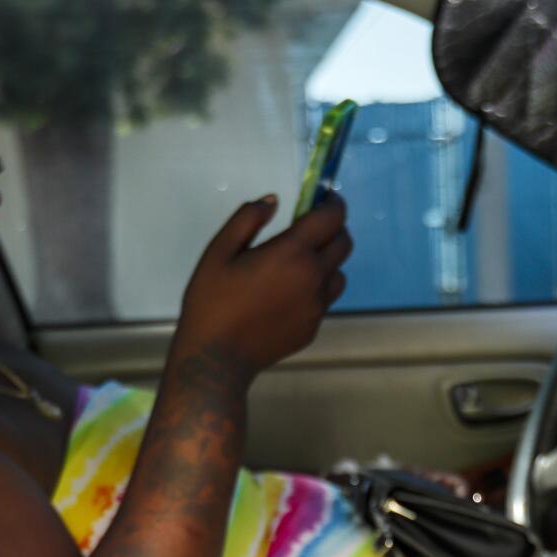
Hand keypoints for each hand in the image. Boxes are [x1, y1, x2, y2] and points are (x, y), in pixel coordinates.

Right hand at [173, 195, 352, 378]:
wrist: (217, 358)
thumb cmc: (211, 302)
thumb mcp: (219, 252)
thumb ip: (247, 219)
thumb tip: (273, 200)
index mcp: (292, 252)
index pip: (332, 217)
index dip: (333, 203)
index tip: (322, 198)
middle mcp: (314, 276)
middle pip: (344, 243)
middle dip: (332, 229)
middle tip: (308, 229)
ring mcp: (317, 305)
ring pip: (339, 272)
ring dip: (327, 260)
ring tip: (299, 264)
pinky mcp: (314, 327)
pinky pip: (326, 299)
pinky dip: (316, 288)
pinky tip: (288, 294)